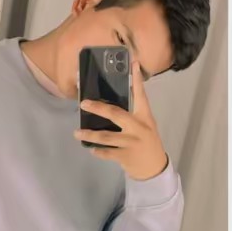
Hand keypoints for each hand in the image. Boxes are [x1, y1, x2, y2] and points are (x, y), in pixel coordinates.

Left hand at [75, 59, 167, 180]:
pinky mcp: (126, 156)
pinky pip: (107, 152)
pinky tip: (91, 149)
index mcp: (144, 116)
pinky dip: (97, 151)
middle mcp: (139, 127)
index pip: (140, 94)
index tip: (133, 63)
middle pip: (116, 114)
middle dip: (98, 108)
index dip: (137, 79)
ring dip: (90, 135)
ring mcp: (132, 142)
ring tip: (77, 133)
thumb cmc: (147, 142)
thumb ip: (133, 113)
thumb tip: (109, 102)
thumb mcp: (145, 125)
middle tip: (83, 103)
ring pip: (106, 137)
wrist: (154, 167)